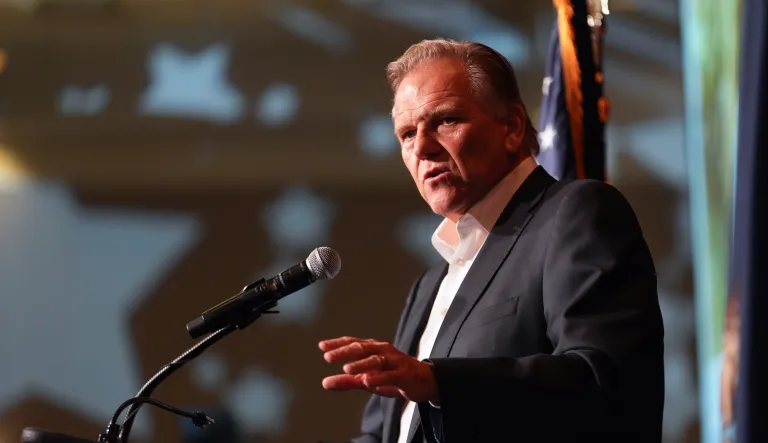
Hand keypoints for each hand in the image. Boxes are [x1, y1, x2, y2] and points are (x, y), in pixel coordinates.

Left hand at [319, 336, 438, 403]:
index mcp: (374, 349)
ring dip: (361, 364)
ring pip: (376, 360)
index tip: (322, 346)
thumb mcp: (368, 380)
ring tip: (347, 369)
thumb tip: (325, 383)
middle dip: (345, 352)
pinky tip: (368, 381)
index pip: (353, 343)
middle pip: (362, 348)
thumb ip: (348, 381)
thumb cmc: (394, 377)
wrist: (424, 382)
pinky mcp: (404, 374)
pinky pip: (390, 375)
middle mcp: (383, 351)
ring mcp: (394, 362)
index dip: (338, 344)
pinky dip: (379, 378)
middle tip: (328, 357)